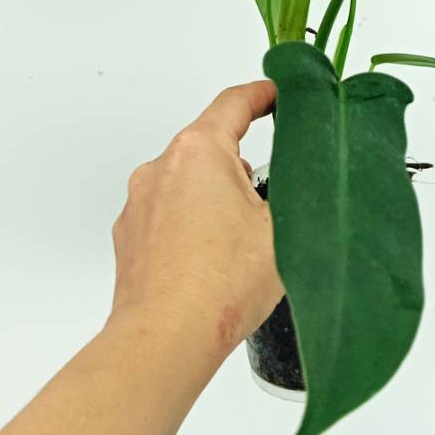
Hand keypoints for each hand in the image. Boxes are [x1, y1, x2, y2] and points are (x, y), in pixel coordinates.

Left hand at [106, 80, 281, 359]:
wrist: (166, 340)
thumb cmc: (219, 286)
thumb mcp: (283, 227)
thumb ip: (294, 191)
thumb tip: (304, 182)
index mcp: (199, 152)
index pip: (234, 103)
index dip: (262, 94)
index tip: (277, 93)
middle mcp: (161, 168)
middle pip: (210, 147)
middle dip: (241, 166)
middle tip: (272, 201)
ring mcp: (140, 203)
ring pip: (188, 184)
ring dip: (214, 200)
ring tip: (240, 245)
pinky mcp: (131, 237)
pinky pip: (167, 215)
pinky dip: (190, 227)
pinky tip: (212, 262)